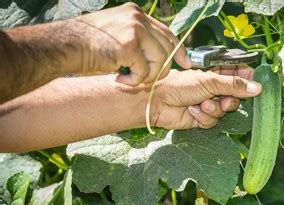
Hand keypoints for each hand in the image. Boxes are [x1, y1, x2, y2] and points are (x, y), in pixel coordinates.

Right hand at [75, 3, 190, 84]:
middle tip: (146, 79)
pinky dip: (134, 81)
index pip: (167, 32)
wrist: (66, 46)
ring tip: (130, 78)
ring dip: (148, 77)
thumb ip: (137, 39)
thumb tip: (156, 54)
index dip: (179, 50)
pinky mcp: (129, 45)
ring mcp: (134, 30)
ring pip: (160, 61)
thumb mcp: (117, 34)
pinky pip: (144, 71)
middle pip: (167, 48)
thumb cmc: (88, 44)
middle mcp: (138, 18)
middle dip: (161, 69)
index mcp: (136, 14)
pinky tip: (120, 79)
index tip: (186, 63)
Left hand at [151, 66, 261, 129]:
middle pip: (236, 96)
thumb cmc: (180, 85)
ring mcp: (209, 103)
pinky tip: (192, 111)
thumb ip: (234, 85)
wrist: (158, 102)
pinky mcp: (202, 117)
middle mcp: (214, 88)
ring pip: (225, 111)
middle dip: (229, 100)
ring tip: (201, 104)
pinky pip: (213, 121)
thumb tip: (258, 87)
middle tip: (223, 100)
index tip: (252, 83)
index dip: (246, 79)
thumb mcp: (210, 81)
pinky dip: (203, 117)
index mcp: (217, 73)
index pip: (239, 74)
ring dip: (214, 109)